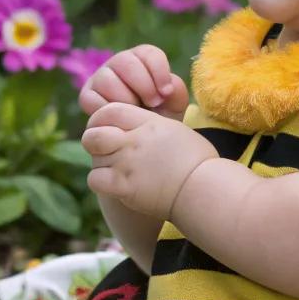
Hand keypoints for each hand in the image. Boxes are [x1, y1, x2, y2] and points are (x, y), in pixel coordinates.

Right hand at [79, 46, 189, 120]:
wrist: (142, 137)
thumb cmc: (159, 114)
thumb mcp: (174, 105)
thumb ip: (176, 92)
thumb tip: (167, 88)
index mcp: (142, 59)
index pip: (148, 53)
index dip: (159, 71)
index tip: (166, 92)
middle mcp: (119, 64)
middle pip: (125, 61)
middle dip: (142, 84)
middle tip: (153, 104)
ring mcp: (100, 78)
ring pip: (107, 79)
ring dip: (125, 98)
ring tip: (136, 113)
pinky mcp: (87, 96)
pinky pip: (92, 98)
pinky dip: (107, 110)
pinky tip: (119, 120)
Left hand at [83, 102, 217, 221]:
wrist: (205, 189)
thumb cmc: (198, 163)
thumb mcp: (177, 131)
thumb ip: (153, 127)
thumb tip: (140, 127)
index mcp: (149, 122)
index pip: (109, 110)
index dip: (101, 119)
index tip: (106, 129)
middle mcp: (134, 140)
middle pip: (93, 134)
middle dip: (94, 142)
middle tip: (105, 151)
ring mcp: (127, 163)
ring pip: (95, 159)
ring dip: (102, 165)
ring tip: (118, 172)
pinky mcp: (124, 186)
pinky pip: (95, 180)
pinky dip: (101, 183)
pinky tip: (115, 186)